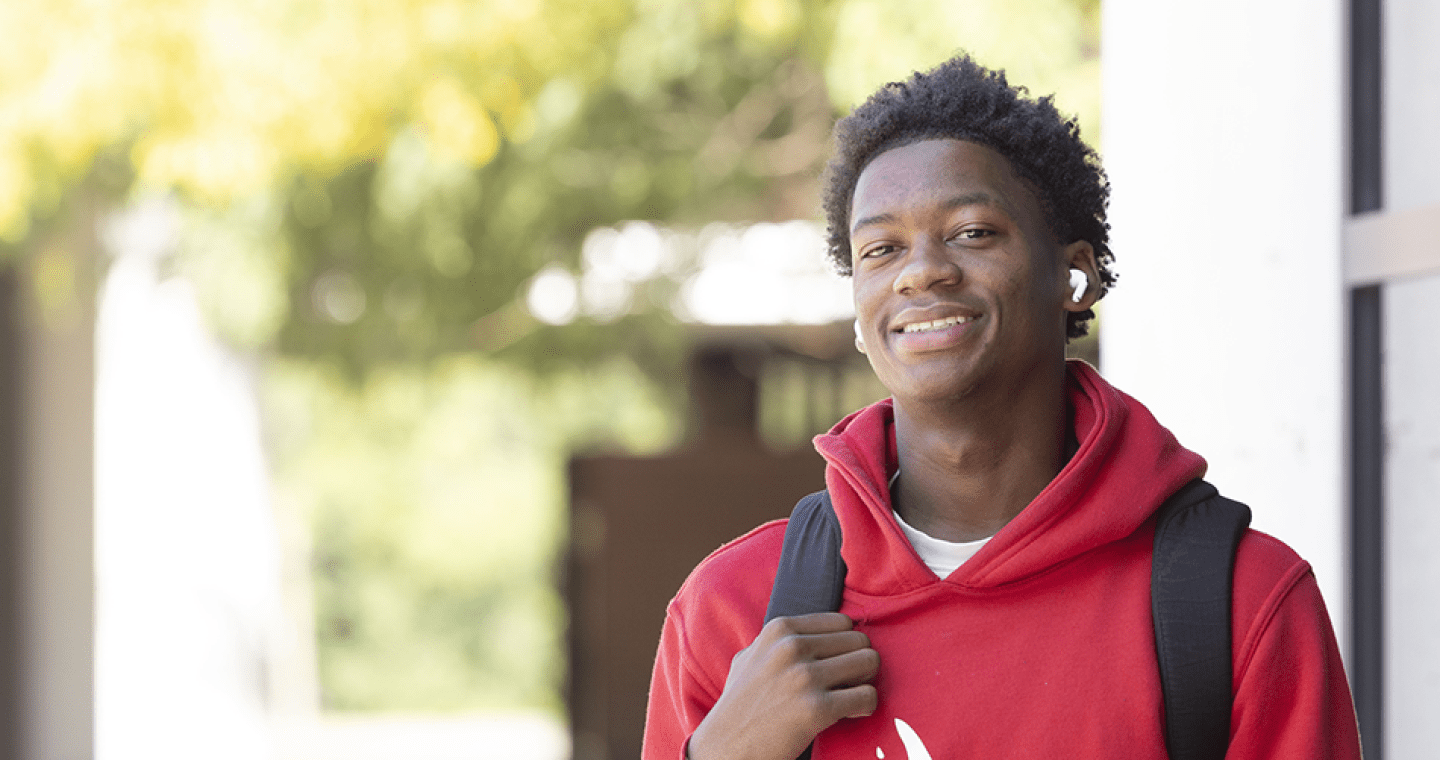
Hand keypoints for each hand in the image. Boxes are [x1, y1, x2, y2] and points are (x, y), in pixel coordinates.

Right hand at [687, 612, 879, 759]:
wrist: (726, 747)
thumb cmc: (739, 705)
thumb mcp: (749, 658)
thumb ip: (778, 642)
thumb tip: (813, 631)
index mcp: (779, 630)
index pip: (842, 622)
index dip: (845, 644)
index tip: (837, 663)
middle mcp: (792, 647)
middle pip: (859, 640)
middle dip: (858, 663)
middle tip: (845, 684)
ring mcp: (804, 677)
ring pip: (869, 662)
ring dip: (864, 682)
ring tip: (847, 697)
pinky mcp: (816, 708)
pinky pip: (867, 696)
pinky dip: (865, 706)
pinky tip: (848, 713)